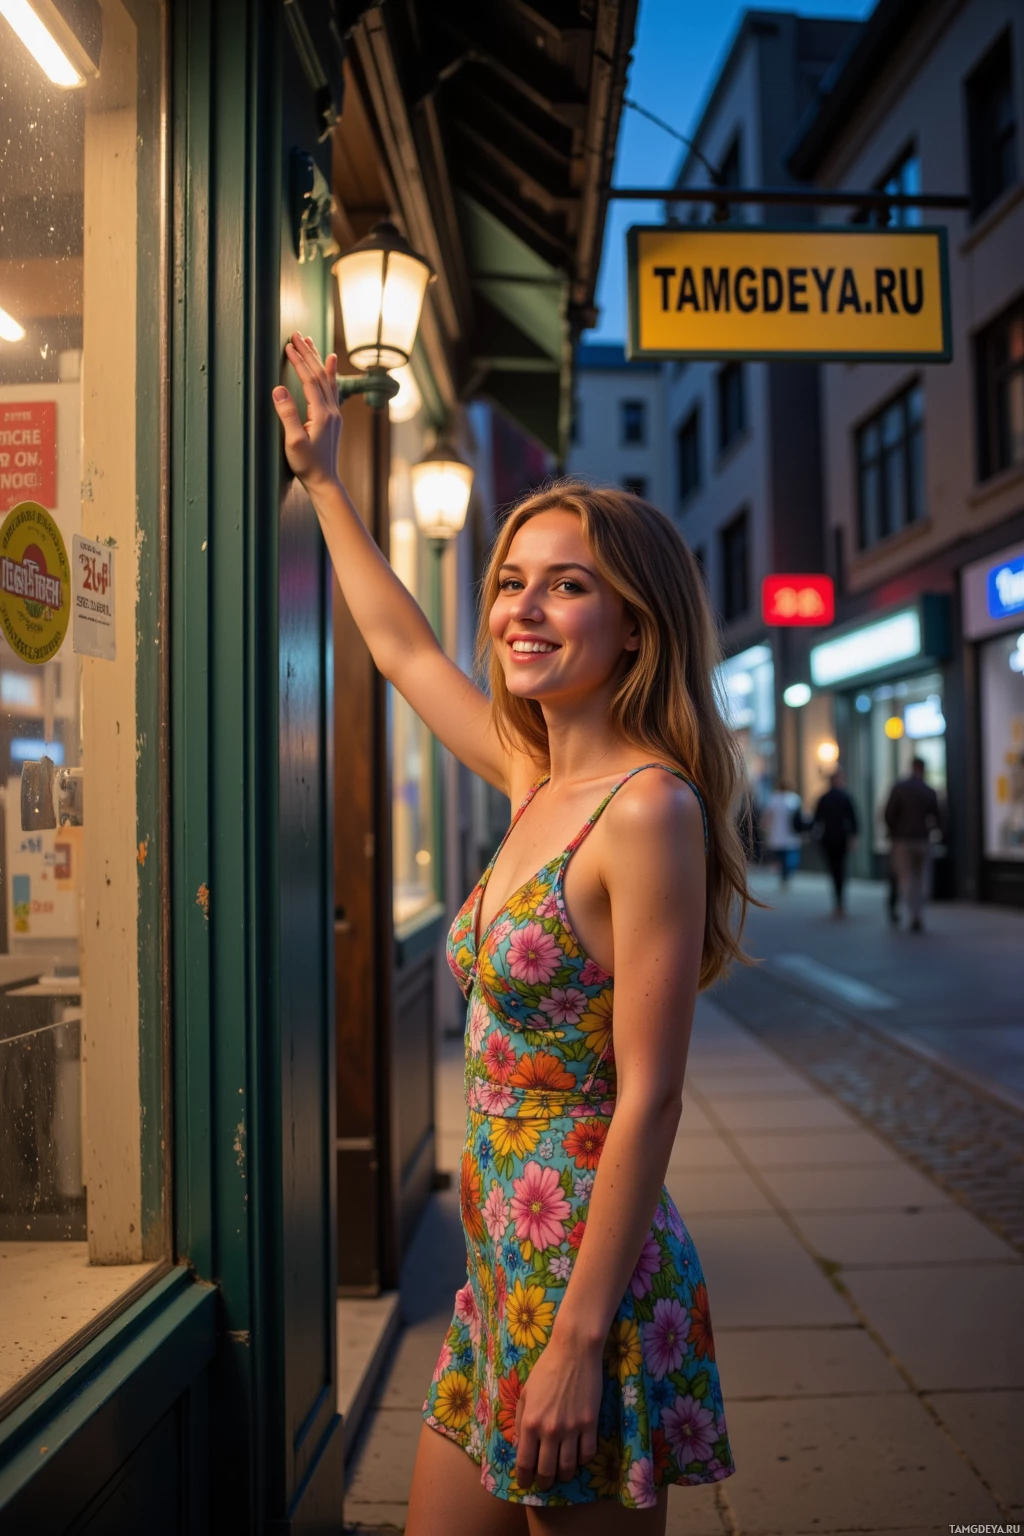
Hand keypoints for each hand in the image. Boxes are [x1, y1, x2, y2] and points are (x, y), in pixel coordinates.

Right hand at [272, 333, 341, 491]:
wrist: (324, 480)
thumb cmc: (307, 464)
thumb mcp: (293, 442)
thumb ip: (287, 415)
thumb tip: (278, 389)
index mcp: (321, 414)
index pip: (309, 380)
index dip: (299, 362)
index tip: (288, 345)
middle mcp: (331, 410)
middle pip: (320, 375)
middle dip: (308, 353)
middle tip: (296, 335)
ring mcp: (334, 413)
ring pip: (327, 379)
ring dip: (317, 358)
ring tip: (309, 341)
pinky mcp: (333, 417)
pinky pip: (332, 387)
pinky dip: (330, 372)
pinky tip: (330, 361)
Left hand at [513, 1336, 600, 1492]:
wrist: (573, 1351)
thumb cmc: (545, 1369)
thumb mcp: (526, 1393)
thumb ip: (521, 1421)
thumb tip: (519, 1445)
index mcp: (530, 1423)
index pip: (525, 1462)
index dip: (524, 1478)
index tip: (525, 1484)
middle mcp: (550, 1430)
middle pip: (547, 1470)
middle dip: (544, 1482)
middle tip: (544, 1484)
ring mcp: (572, 1428)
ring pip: (568, 1467)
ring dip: (564, 1476)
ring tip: (561, 1476)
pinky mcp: (590, 1424)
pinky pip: (587, 1454)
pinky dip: (582, 1461)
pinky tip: (578, 1458)